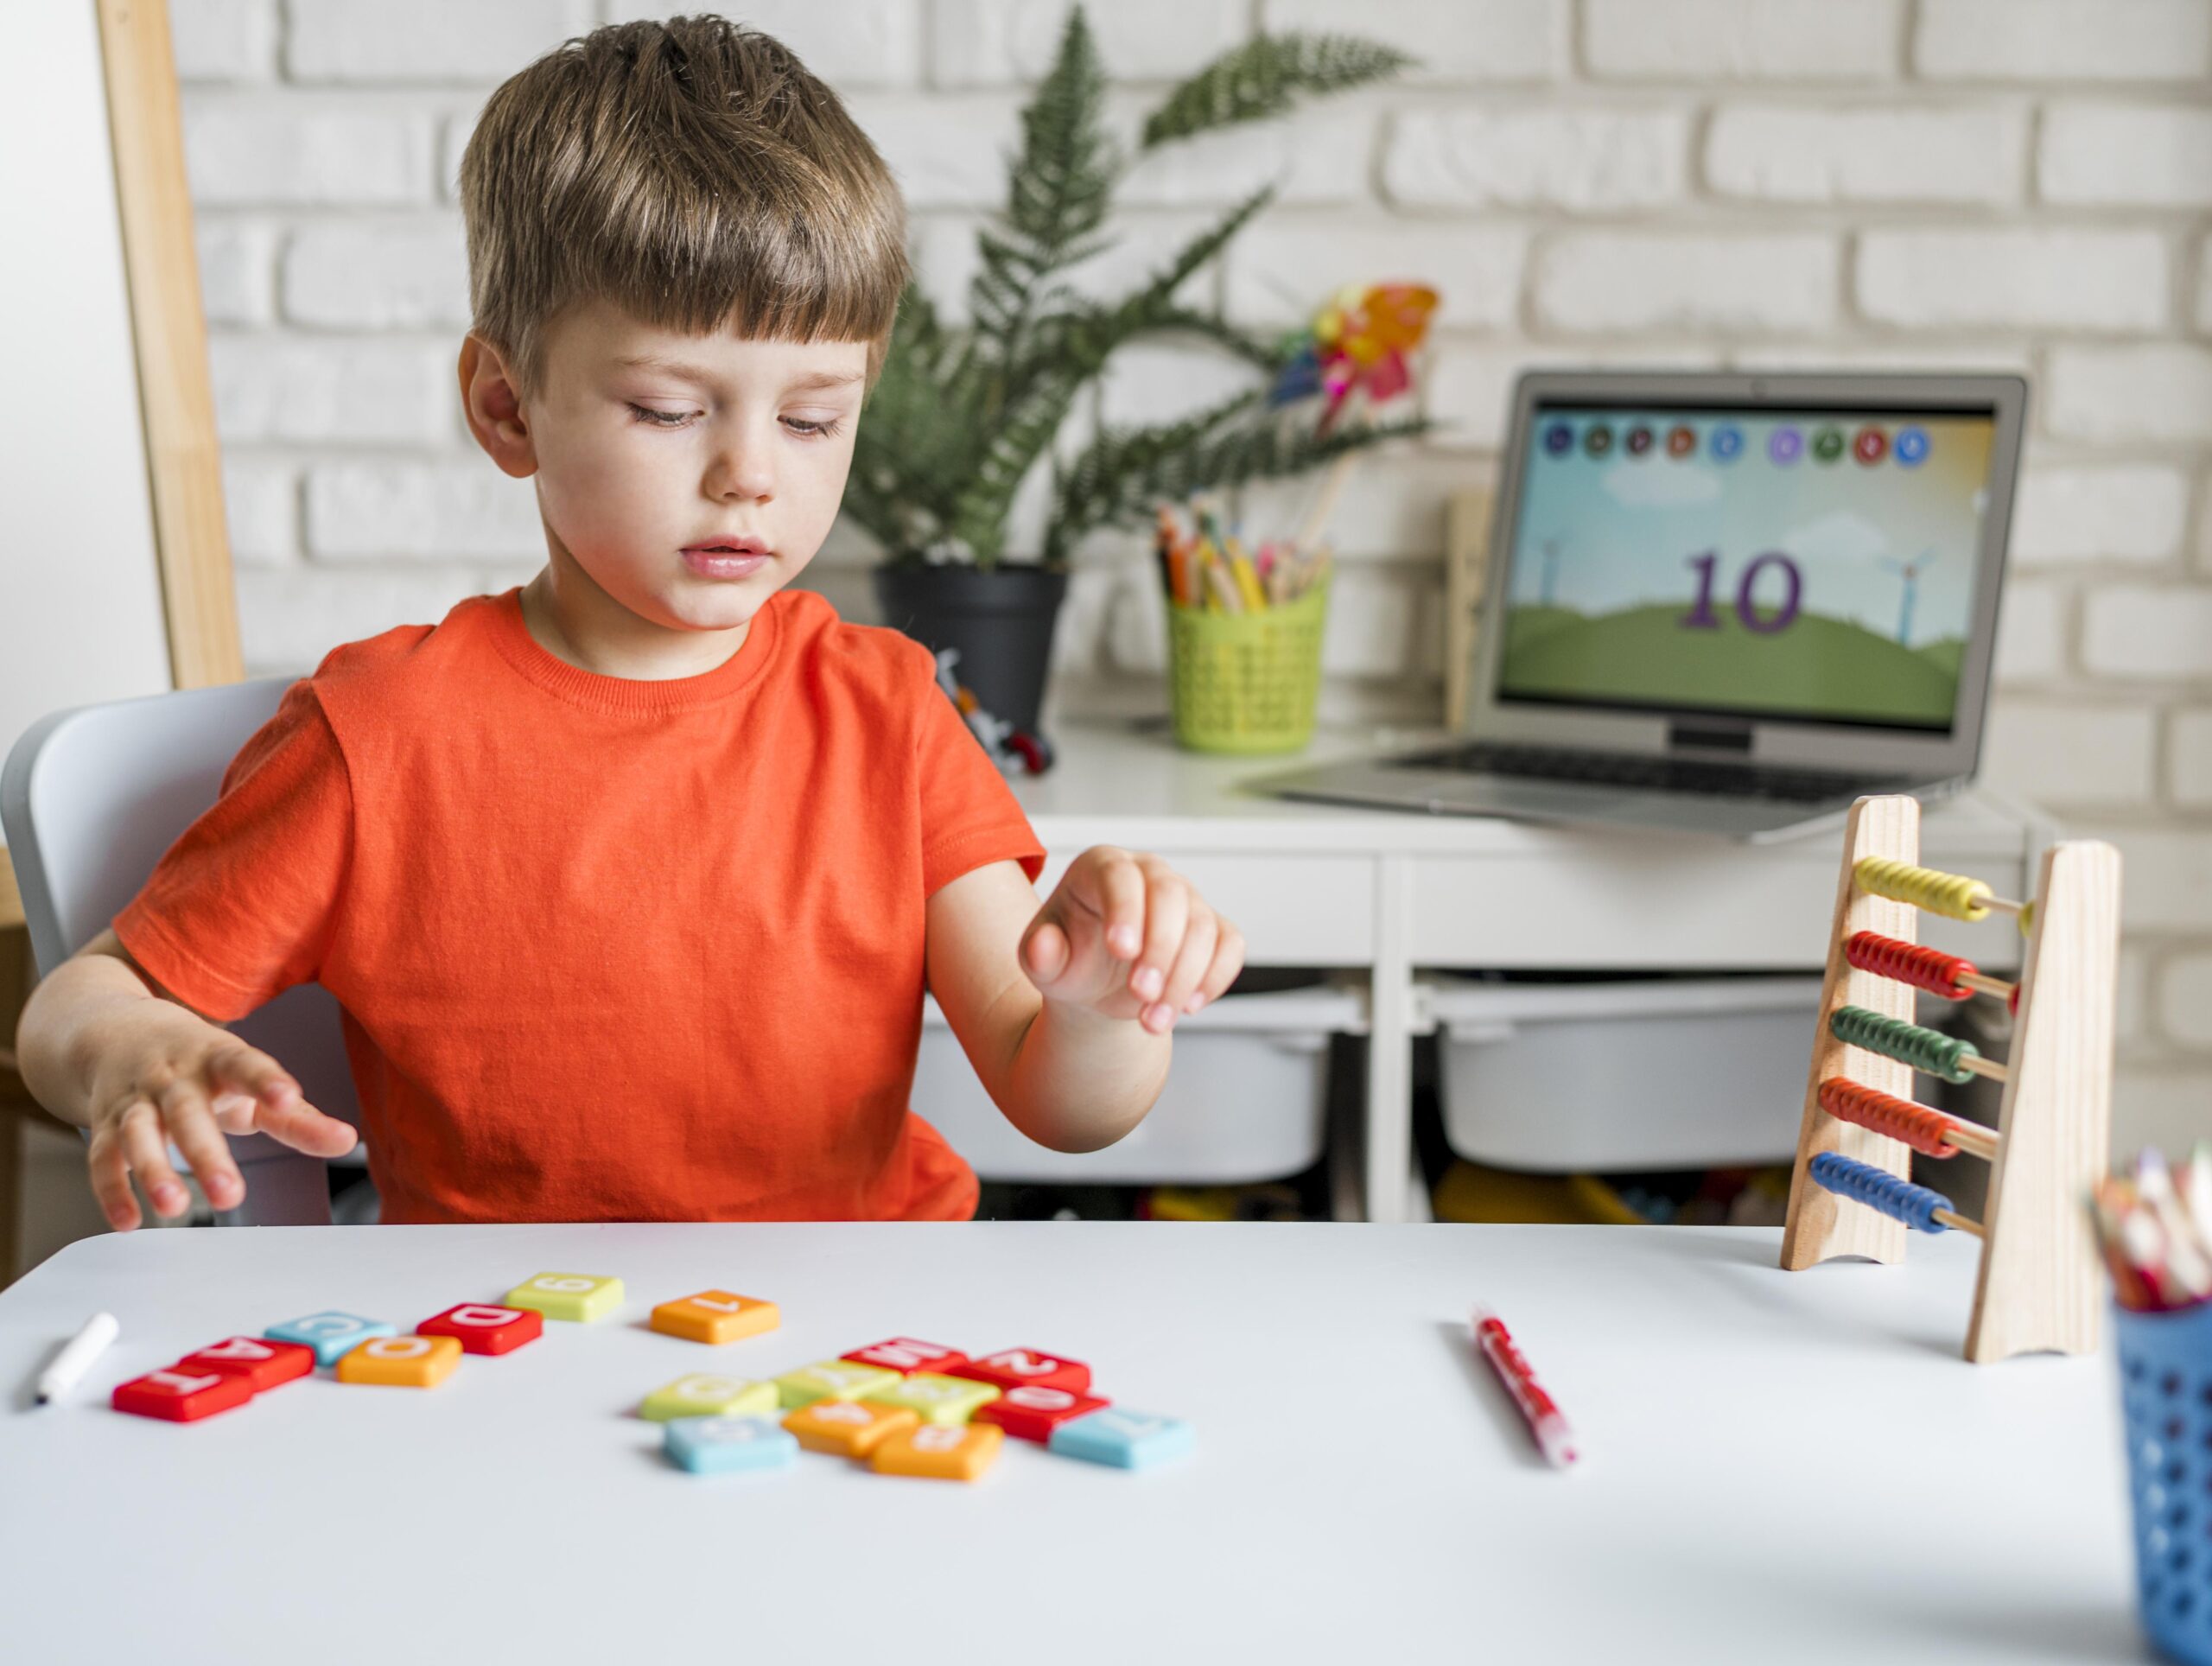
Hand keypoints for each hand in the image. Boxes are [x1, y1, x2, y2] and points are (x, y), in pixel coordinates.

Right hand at [82, 1007, 357, 1229]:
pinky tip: (129, 1220)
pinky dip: (112, 1190)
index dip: (266, 1080)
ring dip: (153, 1170)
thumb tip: (347, 1141)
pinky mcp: (104, 1123)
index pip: (244, 1064)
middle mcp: (173, 1076)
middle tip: (229, 1195)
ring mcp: (135, 1099)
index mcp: (217, 1057)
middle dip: (206, 1153)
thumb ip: (297, 1117)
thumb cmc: (201, 1064)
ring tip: (173, 1206)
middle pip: (187, 1112)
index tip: (288, 1098)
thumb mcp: (249, 1082)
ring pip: (138, 1134)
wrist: (118, 1033)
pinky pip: (102, 1158)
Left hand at [1017, 846, 1243, 1033]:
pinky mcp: (1213, 926)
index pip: (1120, 876)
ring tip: (1152, 1020)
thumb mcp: (1043, 964)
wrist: (1097, 986)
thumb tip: (1043, 945)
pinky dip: (1215, 978)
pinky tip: (1188, 1007)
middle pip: (1170, 895)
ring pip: (1203, 926)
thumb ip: (1039, 954)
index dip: (1125, 909)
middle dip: (1160, 949)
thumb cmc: (1070, 961)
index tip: (1120, 951)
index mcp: (1101, 867)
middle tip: (1140, 995)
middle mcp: (1148, 873)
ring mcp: (1186, 898)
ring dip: (1183, 979)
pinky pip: (1230, 945)